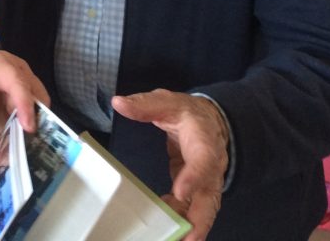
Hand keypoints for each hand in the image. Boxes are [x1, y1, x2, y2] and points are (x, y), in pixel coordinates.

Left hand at [0, 50, 48, 161]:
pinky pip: (31, 115)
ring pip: (38, 107)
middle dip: (32, 118)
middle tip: (25, 145)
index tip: (28, 127)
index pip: (17, 82)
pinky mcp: (23, 99)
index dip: (25, 104)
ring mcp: (23, 84)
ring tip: (18, 148)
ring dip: (31, 127)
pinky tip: (16, 144)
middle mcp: (17, 70)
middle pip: (34, 94)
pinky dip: (26, 130)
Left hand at [111, 89, 227, 240]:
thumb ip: (145, 104)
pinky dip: (184, 222)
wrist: (209, 121)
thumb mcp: (167, 102)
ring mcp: (207, 181)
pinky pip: (194, 209)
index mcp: (204, 140)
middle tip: (189, 238)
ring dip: (193, 228)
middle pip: (210, 194)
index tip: (180, 192)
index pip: (204, 159)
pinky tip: (170, 232)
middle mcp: (211, 166)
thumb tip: (119, 102)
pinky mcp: (198, 191)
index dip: (194, 177)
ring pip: (205, 208)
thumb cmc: (187, 113)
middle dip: (201, 218)